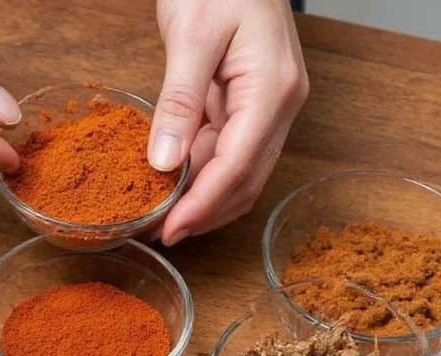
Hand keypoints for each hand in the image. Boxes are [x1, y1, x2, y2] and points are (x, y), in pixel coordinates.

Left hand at [149, 0, 308, 244]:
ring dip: (203, 200)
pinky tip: (173, 185)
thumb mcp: (192, 36)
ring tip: (163, 217)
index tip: (170, 231)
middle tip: (162, 233)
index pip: (237, 166)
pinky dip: (201, 174)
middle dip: (204, 213)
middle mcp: (278, 106)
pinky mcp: (249, 105)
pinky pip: (227, 151)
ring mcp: (267, 107)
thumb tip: (164, 162)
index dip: (202, 206)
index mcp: (272, 91)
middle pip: (245, 180)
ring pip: (238, 172)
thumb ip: (179, 101)